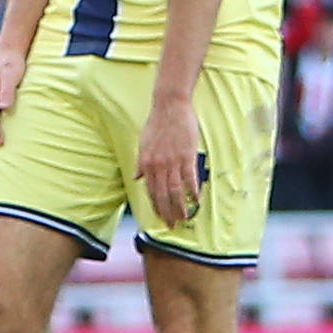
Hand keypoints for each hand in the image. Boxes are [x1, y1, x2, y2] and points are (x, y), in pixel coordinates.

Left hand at [135, 95, 203, 230]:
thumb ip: (140, 162)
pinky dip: (192, 190)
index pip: (150, 191)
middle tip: (172, 225)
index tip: (160, 217)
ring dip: (179, 206)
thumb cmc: (156, 124)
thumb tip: (137, 177)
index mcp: (146, 163)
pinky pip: (189, 177)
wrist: (169, 107)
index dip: (155, 206)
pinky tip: (196, 200)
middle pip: (162, 195)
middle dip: (167, 212)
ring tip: (184, 218)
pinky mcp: (186, 156)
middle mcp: (157, 165)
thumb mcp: (143, 143)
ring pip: (175, 190)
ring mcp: (172, 161)